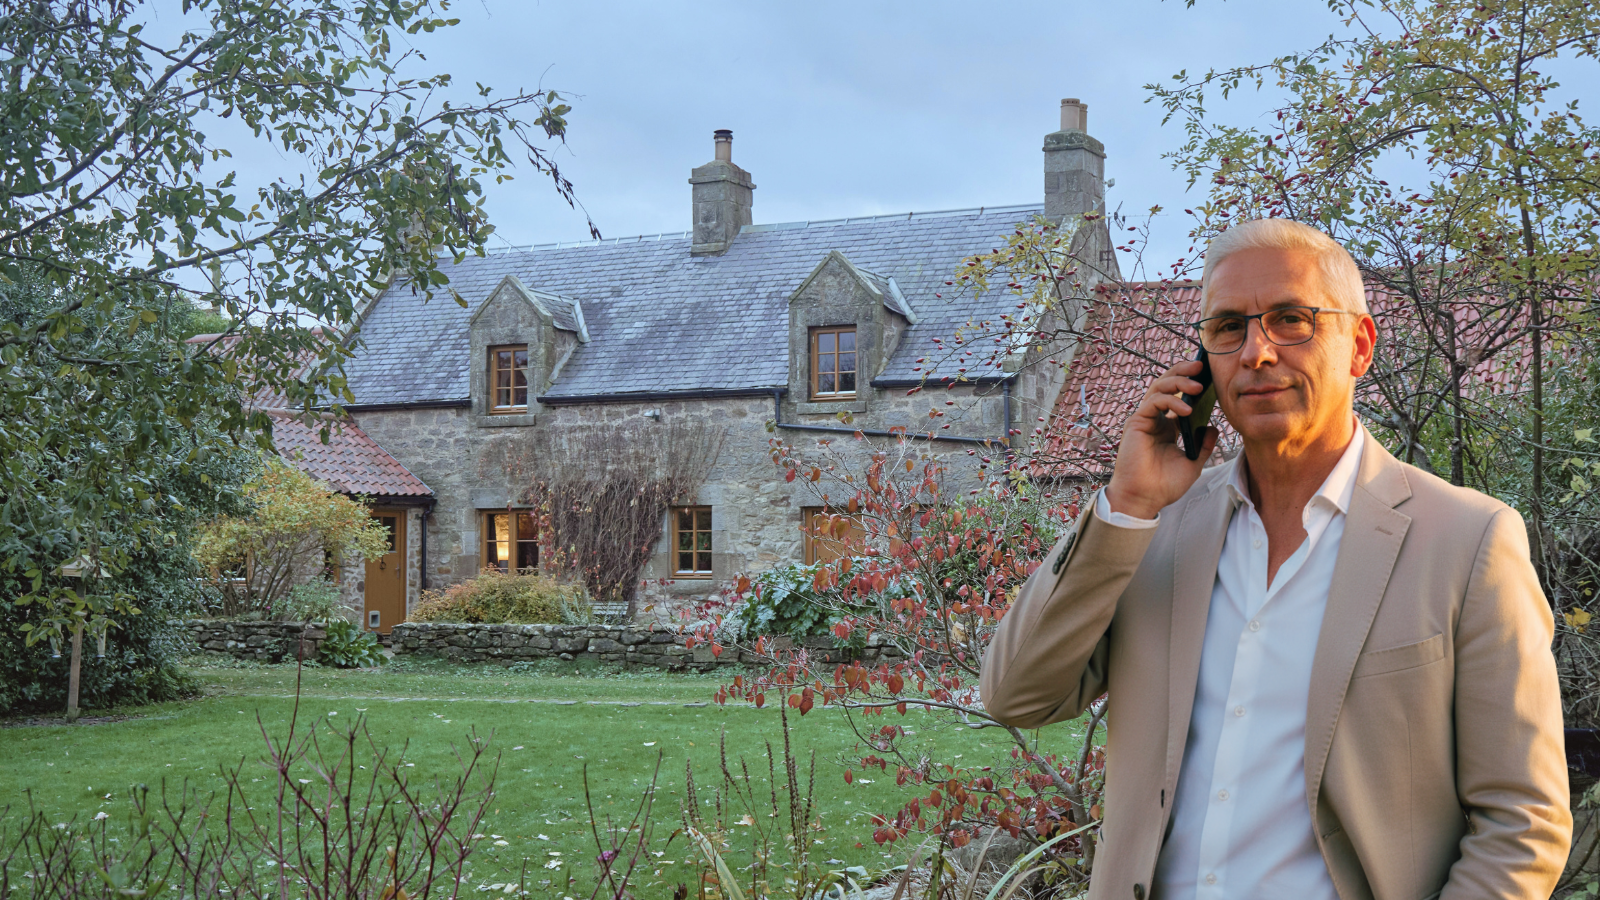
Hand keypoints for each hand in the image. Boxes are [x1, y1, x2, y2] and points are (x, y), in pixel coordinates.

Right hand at [1104, 359, 1218, 519]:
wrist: (1145, 498)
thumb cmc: (1164, 485)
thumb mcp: (1192, 463)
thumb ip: (1203, 445)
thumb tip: (1214, 428)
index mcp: (1166, 427)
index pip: (1178, 396)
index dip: (1191, 383)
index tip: (1209, 376)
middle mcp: (1154, 419)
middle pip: (1166, 385)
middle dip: (1183, 372)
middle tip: (1201, 365)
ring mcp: (1144, 420)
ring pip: (1159, 387)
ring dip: (1179, 381)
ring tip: (1198, 385)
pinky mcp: (1136, 423)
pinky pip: (1154, 402)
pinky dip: (1171, 401)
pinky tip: (1187, 409)